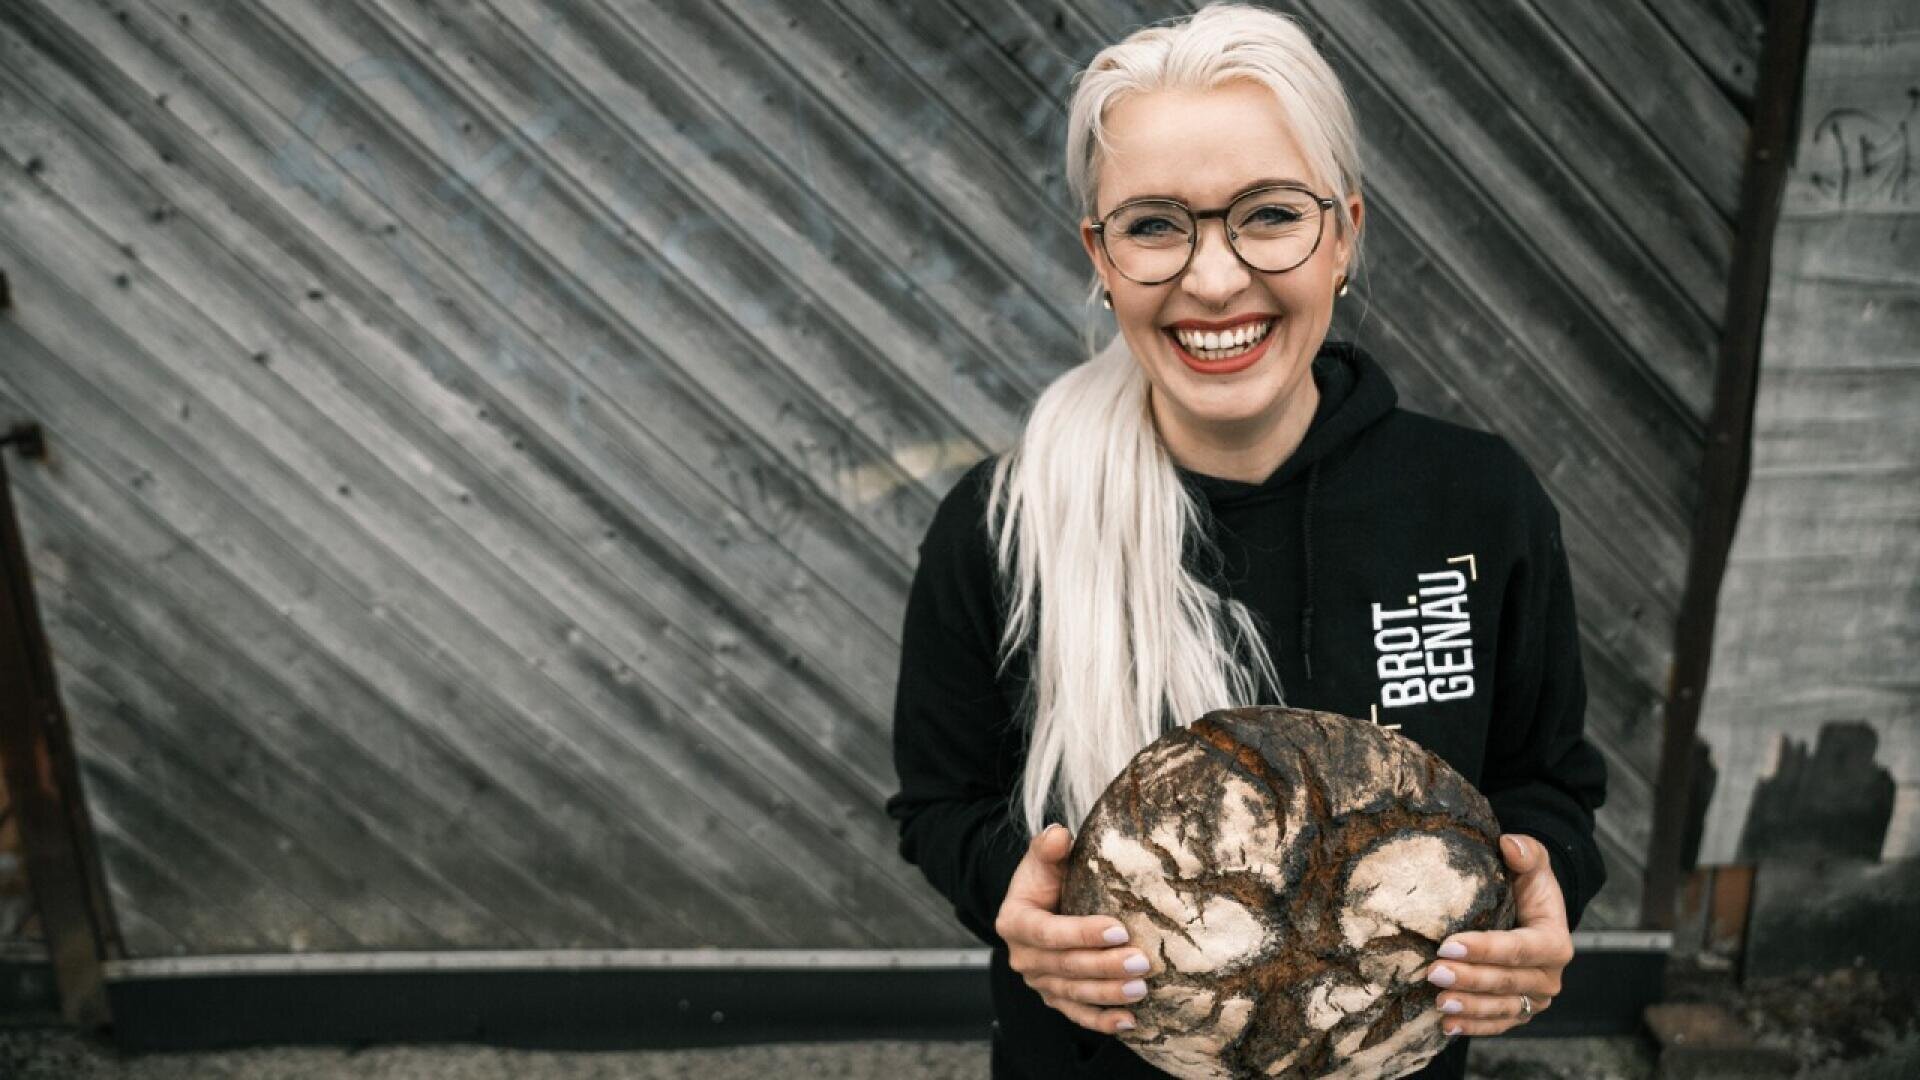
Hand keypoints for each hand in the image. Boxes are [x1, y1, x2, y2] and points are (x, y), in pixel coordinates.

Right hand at [994, 824, 1151, 1034]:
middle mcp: (1022, 957)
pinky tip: (1130, 1022)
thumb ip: (1048, 848)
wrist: (1039, 905)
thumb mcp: (1042, 860)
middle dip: (1105, 966)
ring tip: (1141, 988)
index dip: (1082, 934)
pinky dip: (1102, 1021)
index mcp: (1015, 922)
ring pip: (1074, 993)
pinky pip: (1077, 1015)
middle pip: (1065, 966)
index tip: (1119, 929)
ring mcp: (1039, 982)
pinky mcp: (1055, 998)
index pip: (1048, 932)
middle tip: (1142, 962)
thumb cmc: (1045, 879)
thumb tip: (1059, 833)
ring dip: (1108, 994)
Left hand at [1424, 833, 1573, 1036]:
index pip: (1519, 949)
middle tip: (1433, 972)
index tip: (1449, 944)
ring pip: (1501, 1007)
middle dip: (1469, 979)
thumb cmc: (1528, 886)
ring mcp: (1533, 998)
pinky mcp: (1518, 1011)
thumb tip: (1509, 844)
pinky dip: (1473, 1027)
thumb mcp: (1533, 865)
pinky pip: (1497, 1024)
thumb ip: (1526, 852)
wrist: (1531, 913)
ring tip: (1438, 1001)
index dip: (1485, 949)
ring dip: (1470, 1007)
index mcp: (1555, 942)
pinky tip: (1446, 1026)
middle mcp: (1548, 976)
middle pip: (1506, 981)